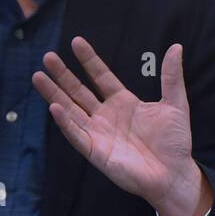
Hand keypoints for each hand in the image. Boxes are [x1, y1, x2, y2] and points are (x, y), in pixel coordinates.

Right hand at [33, 36, 210, 215]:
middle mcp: (106, 116)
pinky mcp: (96, 152)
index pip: (101, 77)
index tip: (76, 41)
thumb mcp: (176, 104)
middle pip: (79, 91)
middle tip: (48, 57)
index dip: (89, 60)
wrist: (175, 173)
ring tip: (38, 76)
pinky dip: (66, 122)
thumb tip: (176, 47)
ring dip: (54, 94)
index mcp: (123, 102)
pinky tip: (55, 107)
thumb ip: (172, 77)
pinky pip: (77, 135)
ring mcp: (99, 133)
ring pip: (71, 110)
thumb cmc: (175, 142)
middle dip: (63, 75)